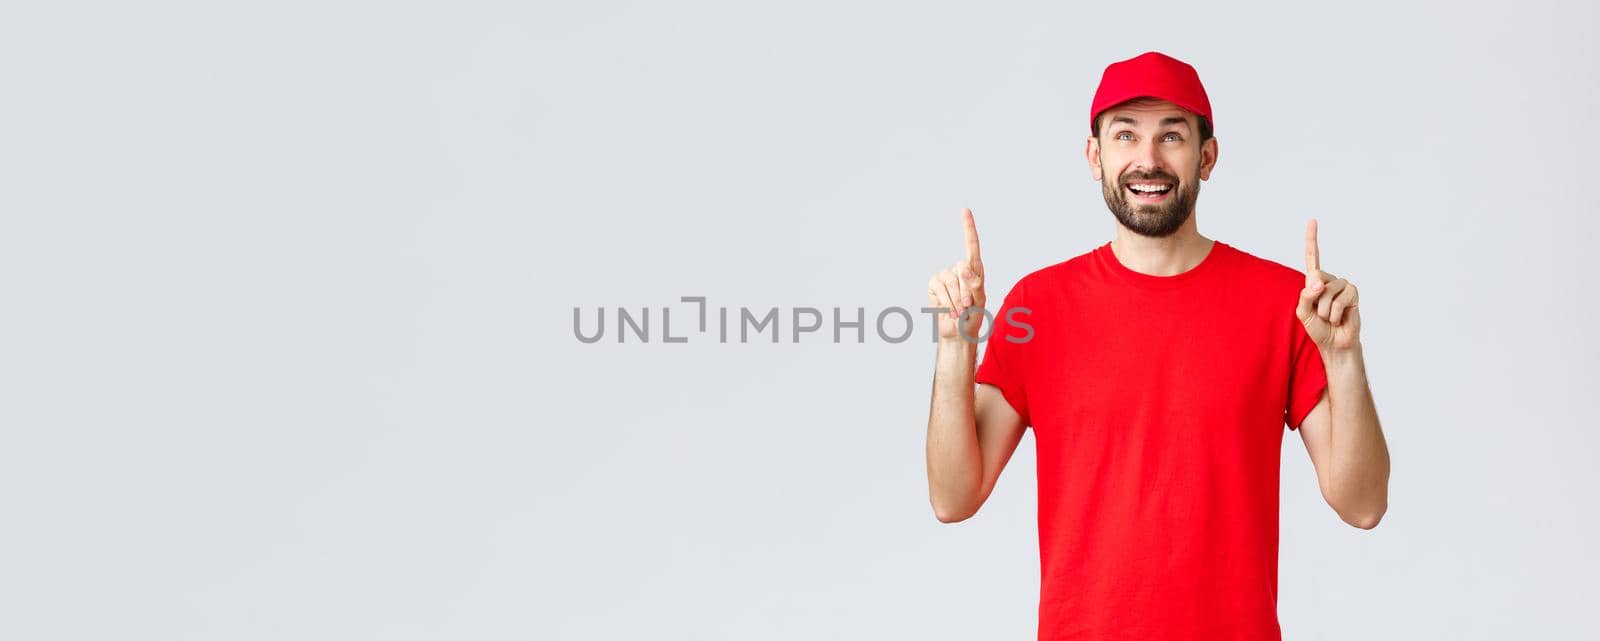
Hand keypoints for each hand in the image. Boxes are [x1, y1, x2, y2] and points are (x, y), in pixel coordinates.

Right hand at [927, 208, 986, 342]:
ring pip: (950, 281)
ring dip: (956, 300)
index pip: (971, 245)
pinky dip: (945, 302)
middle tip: (968, 307)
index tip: (965, 210)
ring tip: (959, 311)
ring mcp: (944, 276)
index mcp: (975, 270)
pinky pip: (939, 288)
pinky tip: (948, 310)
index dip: (968, 228)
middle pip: (962, 269)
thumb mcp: (980, 301)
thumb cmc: (972, 317)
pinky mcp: (933, 284)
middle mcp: (959, 269)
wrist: (957, 333)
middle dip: (966, 291)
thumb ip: (975, 284)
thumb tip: (964, 268)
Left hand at [1296, 218, 1360, 352]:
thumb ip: (1305, 296)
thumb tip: (1318, 282)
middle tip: (1320, 314)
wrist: (1335, 343)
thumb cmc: (1318, 327)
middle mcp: (1329, 279)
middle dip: (1314, 302)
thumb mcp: (1303, 312)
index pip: (1313, 257)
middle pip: (1315, 279)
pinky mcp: (1354, 293)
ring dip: (1325, 311)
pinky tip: (1340, 318)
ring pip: (1327, 292)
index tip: (1312, 220)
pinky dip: (1336, 314)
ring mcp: (1343, 285)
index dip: (1312, 239)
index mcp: (1315, 281)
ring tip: (1330, 317)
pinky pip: (1340, 301)